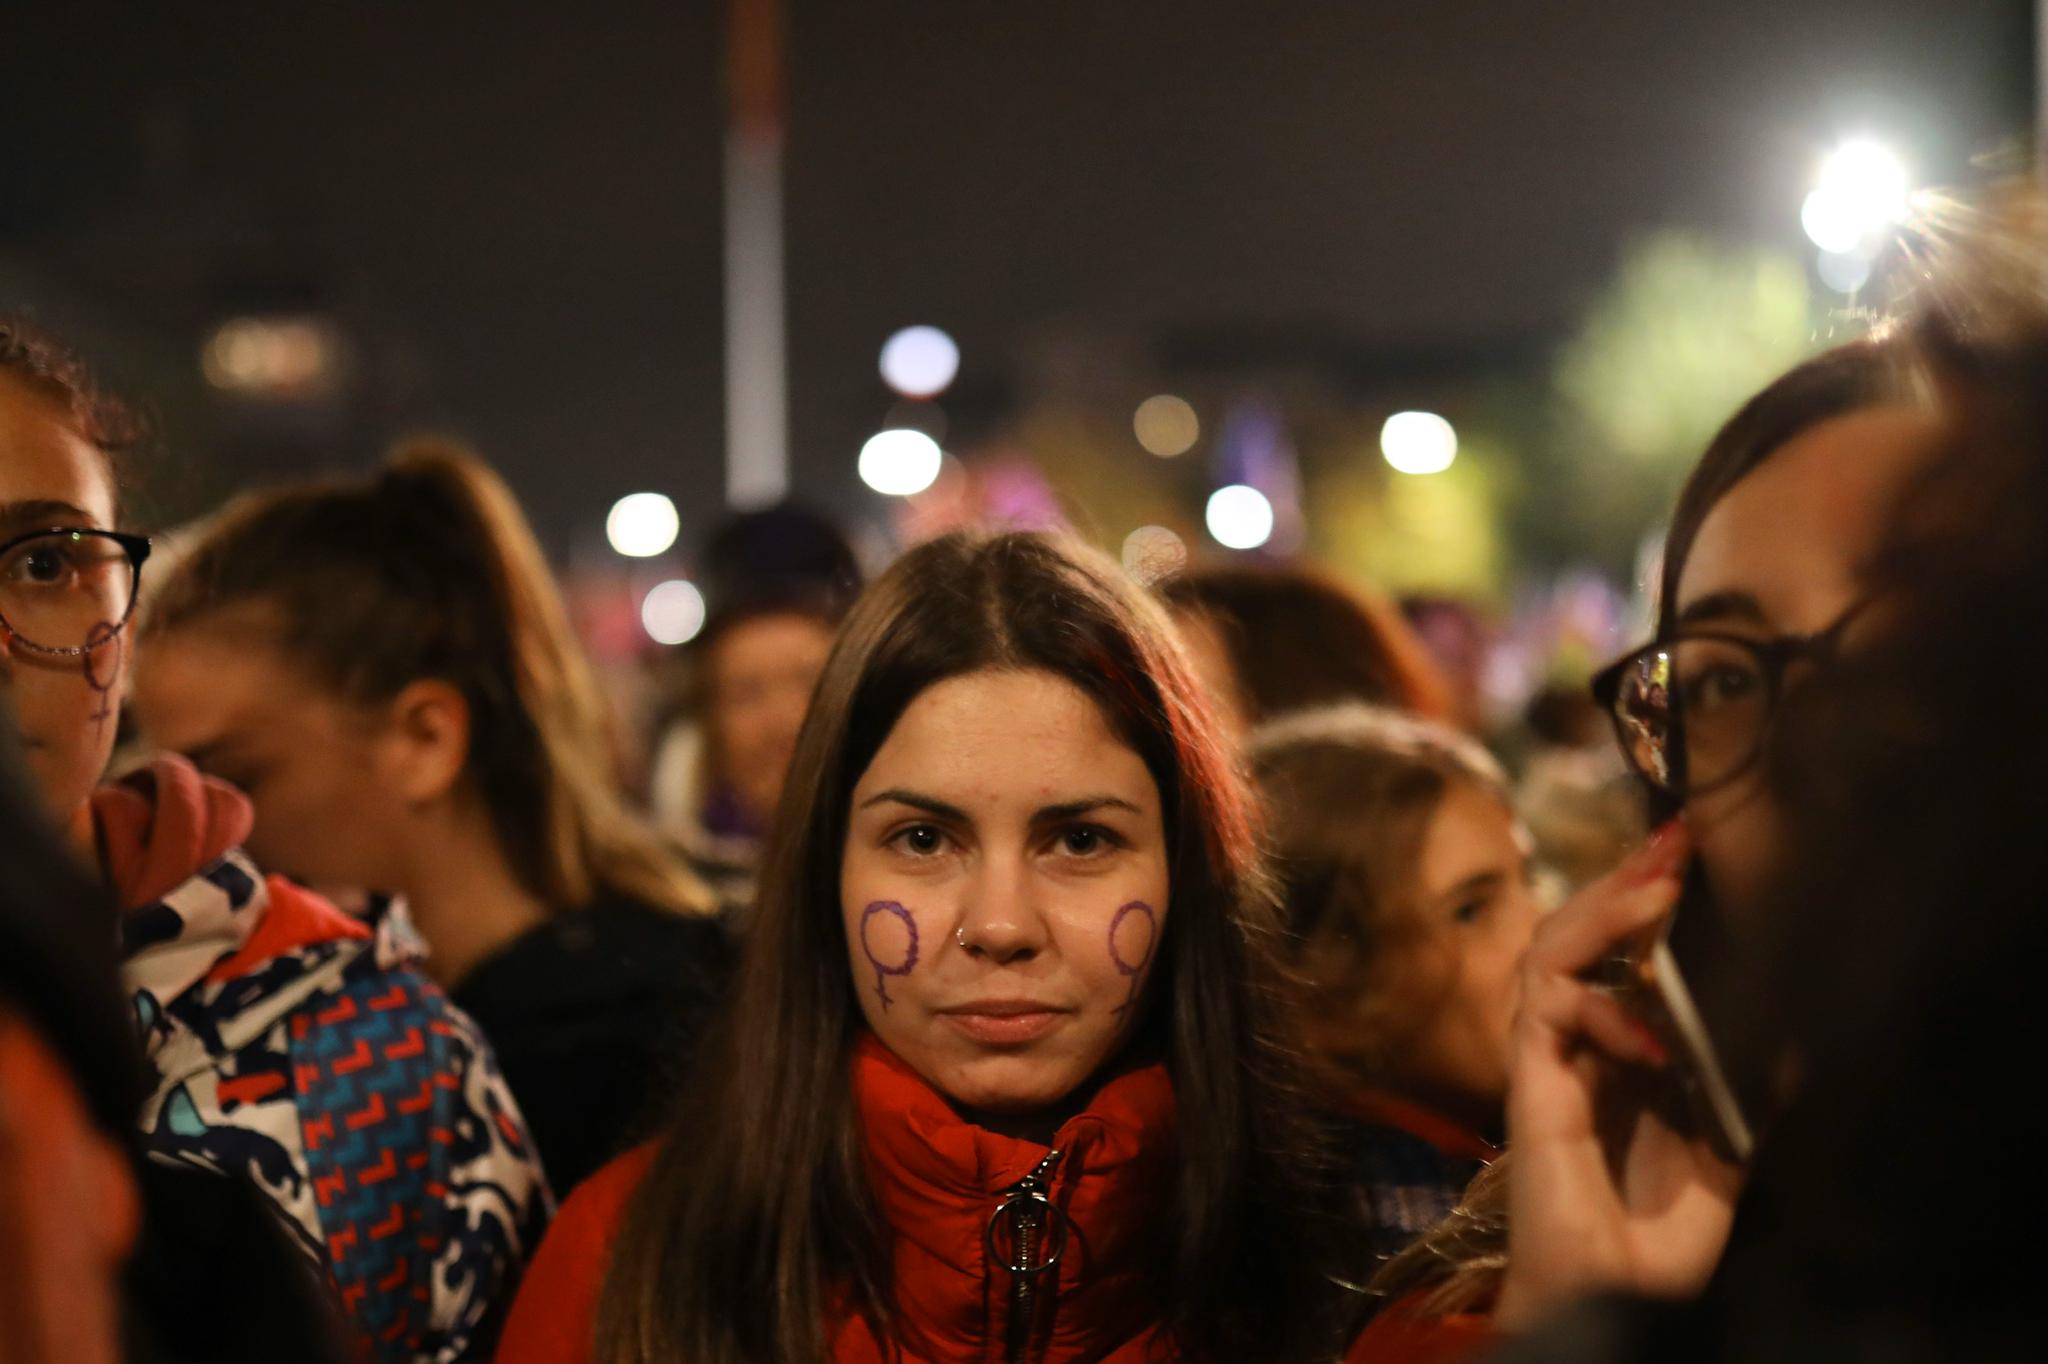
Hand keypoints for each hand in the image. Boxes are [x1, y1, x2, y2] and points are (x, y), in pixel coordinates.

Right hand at [1493, 824, 1742, 1330]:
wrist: (1615, 1299)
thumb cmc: (1653, 1245)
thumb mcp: (1724, 1152)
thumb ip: (1742, 1093)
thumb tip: (1795, 1033)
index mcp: (1609, 1054)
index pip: (1609, 950)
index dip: (1639, 897)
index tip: (1687, 849)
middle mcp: (1570, 1048)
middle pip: (1570, 934)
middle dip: (1619, 884)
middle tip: (1672, 844)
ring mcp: (1544, 1063)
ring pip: (1546, 953)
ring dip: (1600, 914)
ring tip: (1654, 890)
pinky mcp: (1530, 1088)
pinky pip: (1545, 1010)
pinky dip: (1597, 1005)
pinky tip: (1649, 1034)